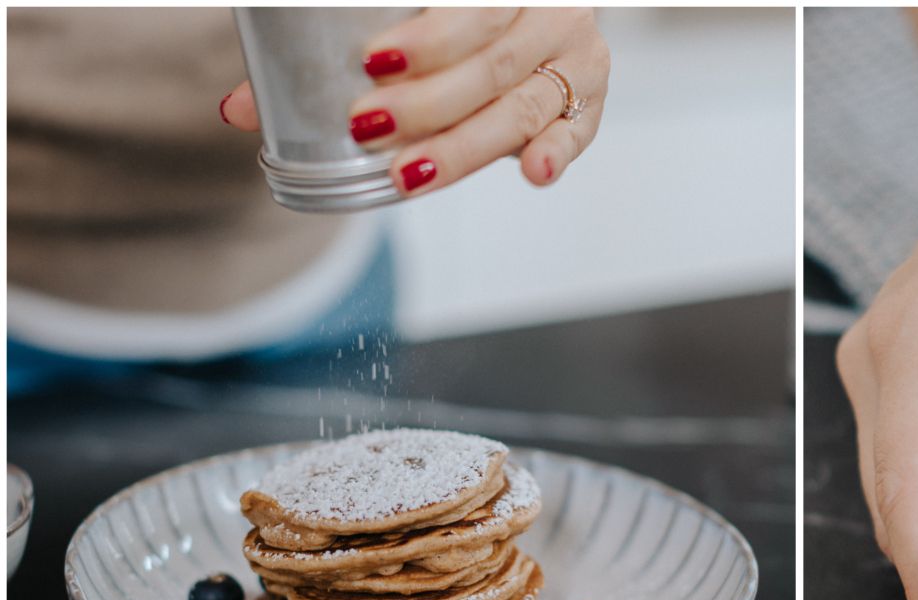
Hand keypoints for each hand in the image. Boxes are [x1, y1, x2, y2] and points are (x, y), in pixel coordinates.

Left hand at [222, 8, 608, 194]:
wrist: (515, 6)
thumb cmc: (447, 10)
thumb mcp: (395, 10)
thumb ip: (323, 37)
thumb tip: (237, 109)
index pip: (472, 6)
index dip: (427, 37)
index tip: (370, 63)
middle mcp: (550, 7)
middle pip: (491, 63)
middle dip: (427, 103)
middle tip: (368, 126)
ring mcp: (577, 52)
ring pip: (522, 104)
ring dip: (465, 145)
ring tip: (408, 172)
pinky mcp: (588, 96)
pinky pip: (577, 128)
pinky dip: (556, 152)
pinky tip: (533, 173)